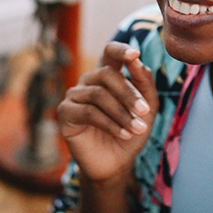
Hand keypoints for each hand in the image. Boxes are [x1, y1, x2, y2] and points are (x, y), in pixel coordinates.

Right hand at [57, 42, 158, 183]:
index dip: (121, 50)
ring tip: (138, 129)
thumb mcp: (147, 108)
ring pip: (99, 95)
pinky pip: (89, 112)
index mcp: (108, 75)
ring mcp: (74, 95)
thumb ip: (145, 83)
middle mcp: (89, 81)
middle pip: (107, 74)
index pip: (110, 52)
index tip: (136, 53)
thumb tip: (137, 61)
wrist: (116, 163)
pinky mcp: (65, 113)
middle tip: (145, 112)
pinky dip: (110, 123)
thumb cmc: (131, 131)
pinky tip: (124, 134)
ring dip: (122, 113)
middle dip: (129, 93)